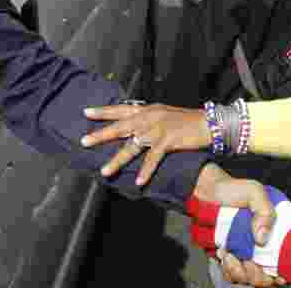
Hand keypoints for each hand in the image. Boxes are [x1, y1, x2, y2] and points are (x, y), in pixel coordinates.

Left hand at [81, 102, 209, 184]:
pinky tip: (139, 181)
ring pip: (132, 146)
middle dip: (101, 135)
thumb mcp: (163, 114)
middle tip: (83, 141)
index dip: (103, 111)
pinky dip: (146, 171)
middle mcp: (149, 117)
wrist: (207, 122)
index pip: (120, 109)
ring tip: (104, 171)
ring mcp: (157, 129)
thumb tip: (132, 124)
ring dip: (118, 160)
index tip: (86, 112)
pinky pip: (153, 158)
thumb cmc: (186, 119)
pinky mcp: (168, 141)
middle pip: (120, 127)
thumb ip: (147, 118)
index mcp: (147, 110)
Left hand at [192, 168, 281, 286]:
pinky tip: (223, 252)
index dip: (284, 272)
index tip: (278, 275)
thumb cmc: (232, 190)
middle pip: (268, 276)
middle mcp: (262, 247)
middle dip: (258, 276)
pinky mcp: (229, 258)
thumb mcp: (254, 192)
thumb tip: (262, 239)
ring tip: (230, 255)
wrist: (206, 191)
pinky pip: (232, 274)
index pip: (285, 260)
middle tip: (248, 263)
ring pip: (249, 278)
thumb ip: (265, 211)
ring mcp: (245, 254)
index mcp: (274, 233)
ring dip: (240, 272)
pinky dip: (228, 269)